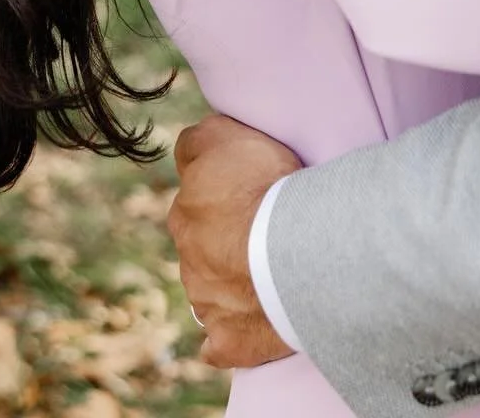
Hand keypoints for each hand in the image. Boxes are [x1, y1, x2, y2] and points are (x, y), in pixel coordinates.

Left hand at [168, 115, 303, 370]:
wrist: (294, 252)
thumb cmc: (266, 188)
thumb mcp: (225, 136)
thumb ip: (200, 140)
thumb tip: (189, 147)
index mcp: (186, 212)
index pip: (192, 197)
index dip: (219, 192)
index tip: (246, 191)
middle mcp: (188, 256)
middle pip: (201, 244)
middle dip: (221, 238)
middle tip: (262, 230)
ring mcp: (205, 302)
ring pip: (211, 289)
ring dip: (231, 281)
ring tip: (271, 271)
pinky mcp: (226, 340)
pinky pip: (220, 343)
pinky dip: (231, 335)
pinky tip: (249, 324)